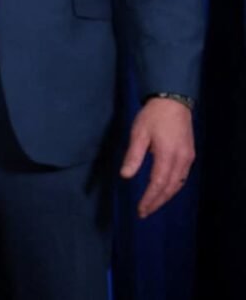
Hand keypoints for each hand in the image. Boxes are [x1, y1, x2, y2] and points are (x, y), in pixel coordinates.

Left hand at [119, 96, 194, 217]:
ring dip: (166, 197)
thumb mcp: (139, 133)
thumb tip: (126, 176)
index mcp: (167, 155)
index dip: (150, 198)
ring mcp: (188, 158)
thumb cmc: (152, 116)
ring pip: (178, 184)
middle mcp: (181, 160)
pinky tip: (165, 191)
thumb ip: (133, 156)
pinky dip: (173, 187)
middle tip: (144, 213)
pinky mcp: (189, 155)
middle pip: (170, 188)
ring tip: (153, 206)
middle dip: (157, 202)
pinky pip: (182, 177)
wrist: (173, 101)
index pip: (158, 183)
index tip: (141, 209)